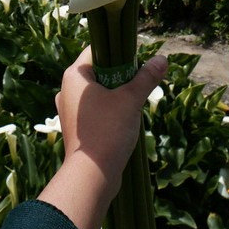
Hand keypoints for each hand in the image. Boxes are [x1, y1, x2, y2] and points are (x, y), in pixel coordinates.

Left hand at [55, 45, 167, 198]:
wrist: (91, 177)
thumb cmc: (108, 131)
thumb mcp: (131, 100)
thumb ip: (146, 78)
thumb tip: (162, 59)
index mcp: (74, 76)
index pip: (96, 51)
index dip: (117, 52)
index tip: (136, 61)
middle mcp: (67, 90)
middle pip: (98, 72)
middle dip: (120, 77)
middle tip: (138, 85)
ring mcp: (69, 111)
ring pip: (98, 93)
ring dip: (117, 96)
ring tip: (133, 106)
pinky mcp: (76, 129)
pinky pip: (95, 111)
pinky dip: (110, 112)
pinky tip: (124, 122)